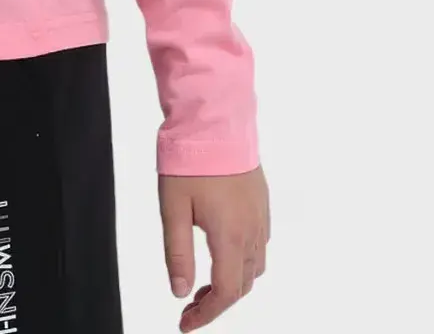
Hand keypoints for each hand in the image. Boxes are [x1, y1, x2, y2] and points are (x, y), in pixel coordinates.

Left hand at [159, 166, 268, 330]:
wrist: (214, 120)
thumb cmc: (190, 160)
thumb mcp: (172, 209)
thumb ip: (177, 253)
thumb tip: (180, 292)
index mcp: (229, 236)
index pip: (226, 292)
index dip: (207, 314)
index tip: (186, 322)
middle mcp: (251, 230)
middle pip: (243, 284)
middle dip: (218, 301)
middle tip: (191, 305)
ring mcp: (260, 215)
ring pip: (255, 266)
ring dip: (234, 281)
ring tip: (206, 280)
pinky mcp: (261, 201)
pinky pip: (260, 243)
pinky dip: (244, 259)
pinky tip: (224, 250)